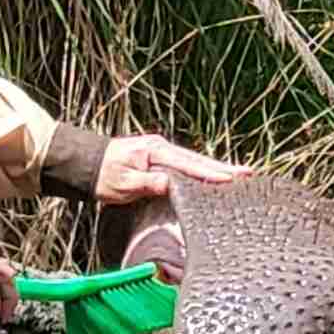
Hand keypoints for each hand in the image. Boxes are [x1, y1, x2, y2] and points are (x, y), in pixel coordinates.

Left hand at [95, 135, 242, 204]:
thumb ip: (148, 184)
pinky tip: (214, 176)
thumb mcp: (122, 183)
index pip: (189, 165)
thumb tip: (171, 185)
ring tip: (240, 175)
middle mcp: (162, 148)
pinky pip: (187, 165)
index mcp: (155, 152)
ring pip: (195, 162)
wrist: (84, 163)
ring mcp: (161, 152)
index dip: (211, 173)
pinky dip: (203, 169)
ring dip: (217, 168)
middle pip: (198, 160)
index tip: (231, 179)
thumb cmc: (102, 174)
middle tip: (249, 174)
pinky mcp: (159, 159)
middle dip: (224, 168)